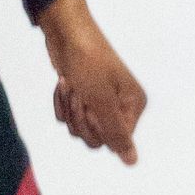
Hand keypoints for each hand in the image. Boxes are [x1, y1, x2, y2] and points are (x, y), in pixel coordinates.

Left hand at [37, 0, 146, 165]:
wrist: (65, 32)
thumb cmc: (87, 60)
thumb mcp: (101, 100)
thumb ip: (116, 133)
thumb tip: (133, 162)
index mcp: (133, 105)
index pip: (115, 140)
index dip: (97, 127)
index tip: (91, 105)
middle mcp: (120, 106)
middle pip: (95, 138)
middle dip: (80, 117)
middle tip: (78, 92)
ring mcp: (100, 102)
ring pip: (79, 129)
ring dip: (69, 108)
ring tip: (70, 84)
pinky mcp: (82, 97)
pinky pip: (67, 117)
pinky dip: (61, 102)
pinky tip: (64, 83)